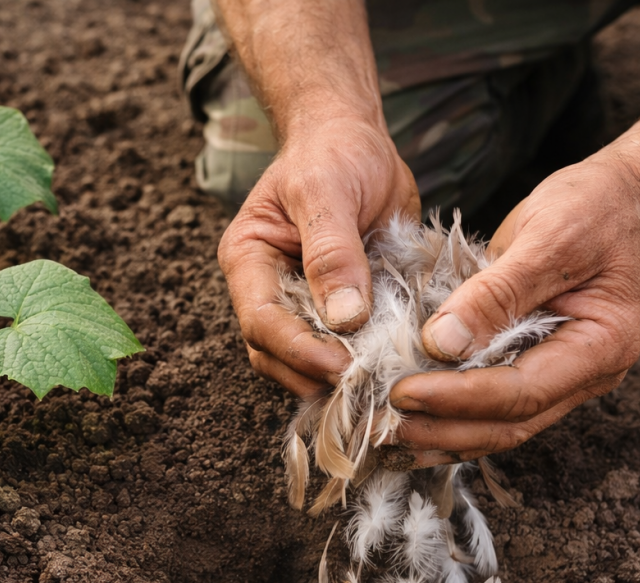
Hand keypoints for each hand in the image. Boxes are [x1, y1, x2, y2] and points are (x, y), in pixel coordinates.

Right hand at [218, 117, 420, 396]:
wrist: (355, 138)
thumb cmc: (334, 152)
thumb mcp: (329, 191)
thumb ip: (332, 253)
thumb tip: (344, 319)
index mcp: (248, 258)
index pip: (261, 321)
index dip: (299, 350)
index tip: (344, 365)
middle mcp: (265, 288)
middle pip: (275, 354)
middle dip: (315, 376)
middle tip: (367, 386)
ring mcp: (297, 303)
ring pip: (302, 363)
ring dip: (336, 379)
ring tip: (379, 384)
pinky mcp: (332, 311)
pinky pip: (338, 349)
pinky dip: (360, 363)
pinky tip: (390, 369)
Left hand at [387, 152, 639, 465]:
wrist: (623, 196)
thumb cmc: (594, 207)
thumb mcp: (546, 237)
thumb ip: (496, 292)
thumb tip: (441, 344)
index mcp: (601, 345)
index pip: (522, 392)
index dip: (459, 398)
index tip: (403, 392)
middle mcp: (586, 373)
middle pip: (509, 424)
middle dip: (443, 429)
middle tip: (383, 423)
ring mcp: (563, 376)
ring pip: (499, 426)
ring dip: (442, 434)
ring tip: (386, 432)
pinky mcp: (537, 366)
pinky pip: (493, 406)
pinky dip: (451, 417)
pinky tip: (412, 421)